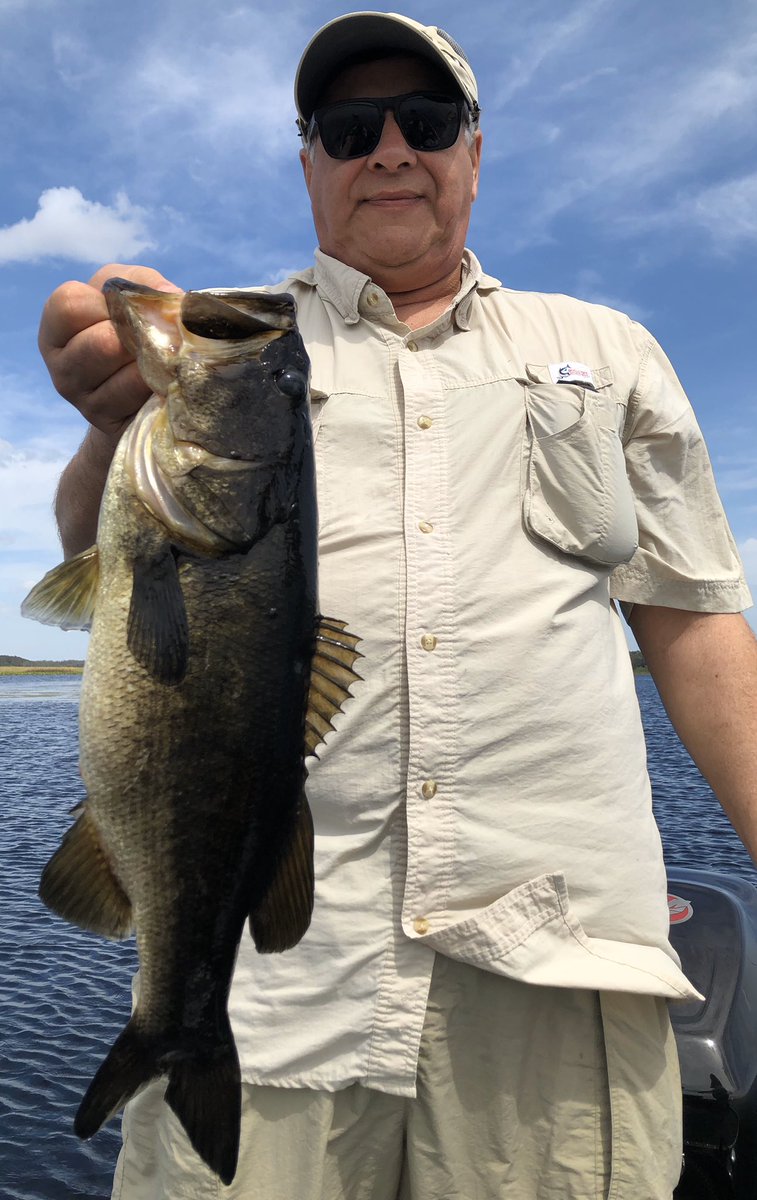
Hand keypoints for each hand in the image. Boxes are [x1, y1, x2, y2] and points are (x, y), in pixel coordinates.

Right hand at [38, 263, 181, 444]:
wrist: (142, 394)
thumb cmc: (134, 334)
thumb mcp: (133, 297)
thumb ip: (144, 285)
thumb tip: (168, 296)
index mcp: (57, 327)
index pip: (69, 304)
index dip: (106, 303)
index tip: (125, 309)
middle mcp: (61, 365)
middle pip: (100, 342)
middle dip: (137, 335)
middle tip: (154, 337)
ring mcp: (80, 398)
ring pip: (121, 370)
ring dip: (150, 359)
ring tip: (162, 357)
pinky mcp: (105, 420)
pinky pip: (135, 393)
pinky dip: (155, 381)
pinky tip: (161, 380)